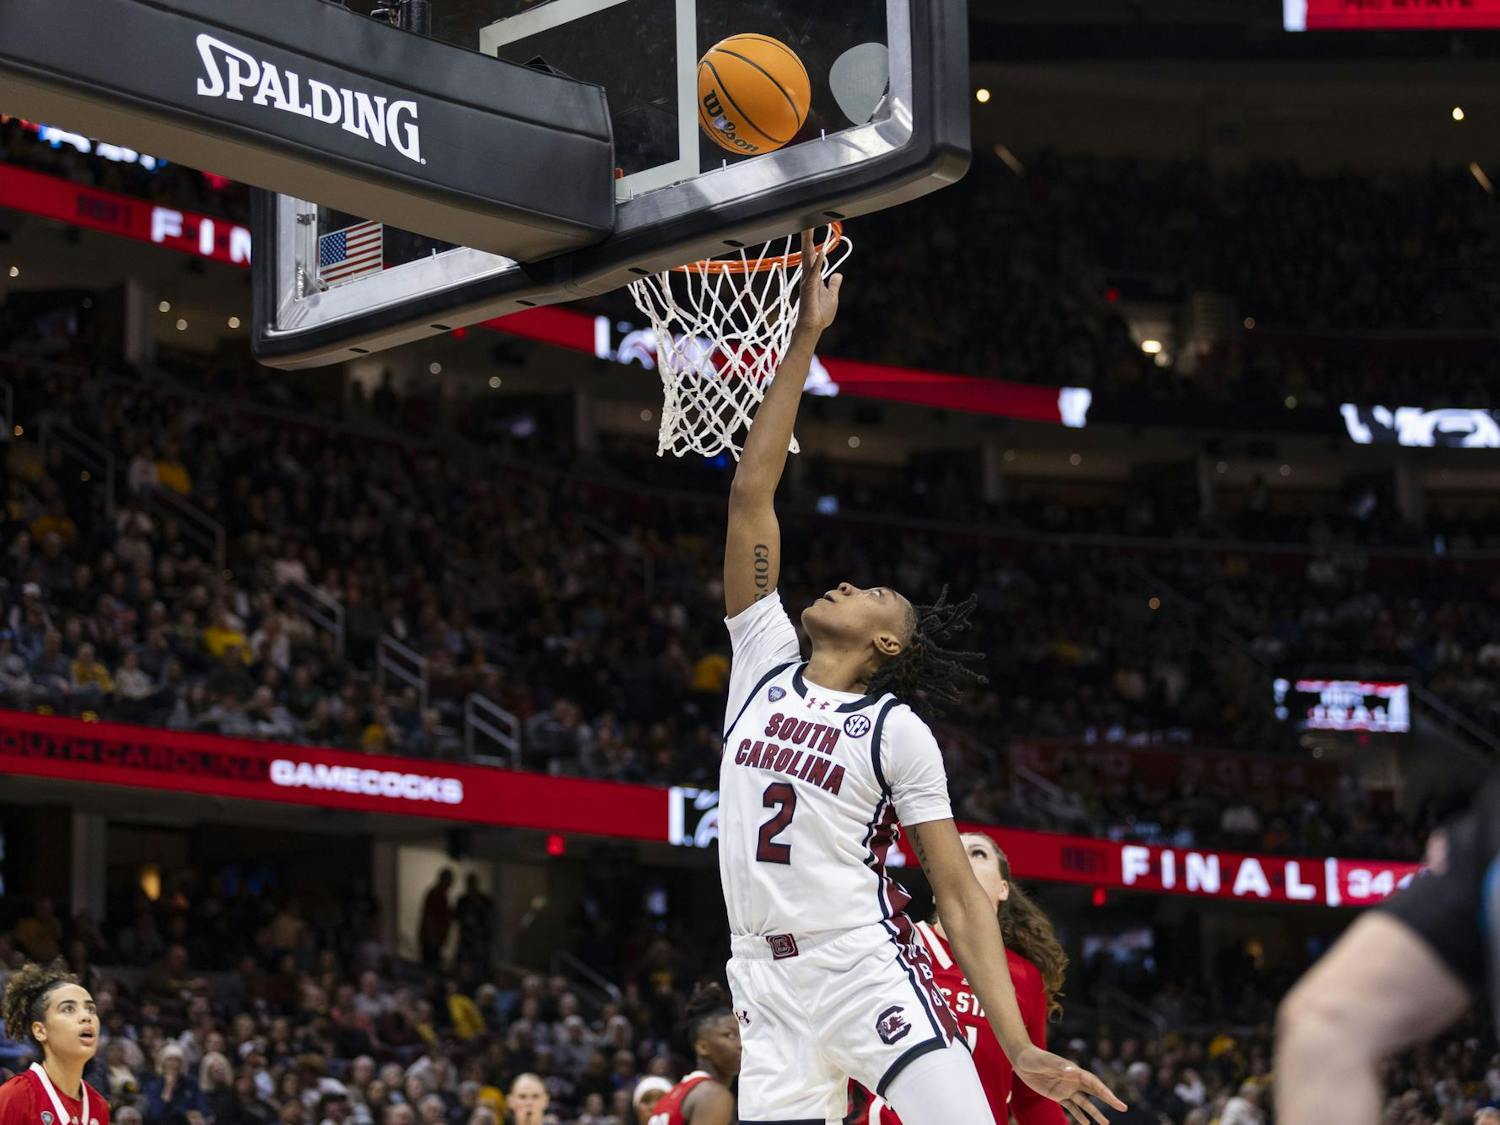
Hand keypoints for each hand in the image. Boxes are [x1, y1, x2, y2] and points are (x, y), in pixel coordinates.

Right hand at [794, 228, 841, 335]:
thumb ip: (834, 284)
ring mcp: (808, 281)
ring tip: (808, 228)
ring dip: (809, 243)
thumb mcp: (832, 296)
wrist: (814, 328)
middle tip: (806, 219)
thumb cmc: (821, 314)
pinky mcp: (810, 288)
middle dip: (807, 236)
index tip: (812, 226)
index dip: (812, 241)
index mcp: (813, 276)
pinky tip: (821, 252)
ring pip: (808, 258)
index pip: (812, 255)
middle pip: (808, 252)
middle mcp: (808, 276)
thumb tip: (837, 274)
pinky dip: (818, 263)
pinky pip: (815, 273)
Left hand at [1012, 1045, 1127, 1124]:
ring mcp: (1066, 1088)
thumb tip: (1074, 1071)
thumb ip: (1060, 1066)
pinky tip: (1086, 1124)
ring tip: (1106, 1123)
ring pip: (1085, 1103)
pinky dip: (1079, 1115)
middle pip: (1095, 1092)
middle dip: (1109, 1100)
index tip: (1117, 1101)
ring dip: (1095, 1113)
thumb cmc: (1035, 1058)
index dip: (1106, 1092)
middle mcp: (1073, 1080)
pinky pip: (1071, 1107)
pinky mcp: (1057, 1095)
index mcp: (1074, 1071)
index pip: (1094, 1083)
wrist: (1022, 1059)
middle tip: (1123, 1108)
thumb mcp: (1047, 1061)